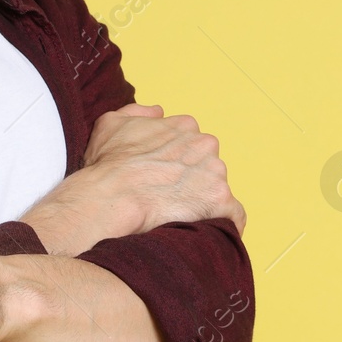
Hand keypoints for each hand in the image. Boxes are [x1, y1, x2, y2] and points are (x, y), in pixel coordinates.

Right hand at [21, 102, 245, 255]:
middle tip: (169, 197)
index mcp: (185, 126)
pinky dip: (224, 223)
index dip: (178, 163)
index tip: (164, 177)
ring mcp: (215, 172)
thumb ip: (137, 111)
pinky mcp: (220, 200)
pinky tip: (206, 230)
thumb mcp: (111, 123)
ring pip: (217, 188)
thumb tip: (159, 111)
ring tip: (178, 216)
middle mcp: (205, 144)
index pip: (192, 144)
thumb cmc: (108, 165)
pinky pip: (233, 214)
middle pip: (207, 165)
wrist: (111, 198)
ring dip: (203, 200)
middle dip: (193, 180)